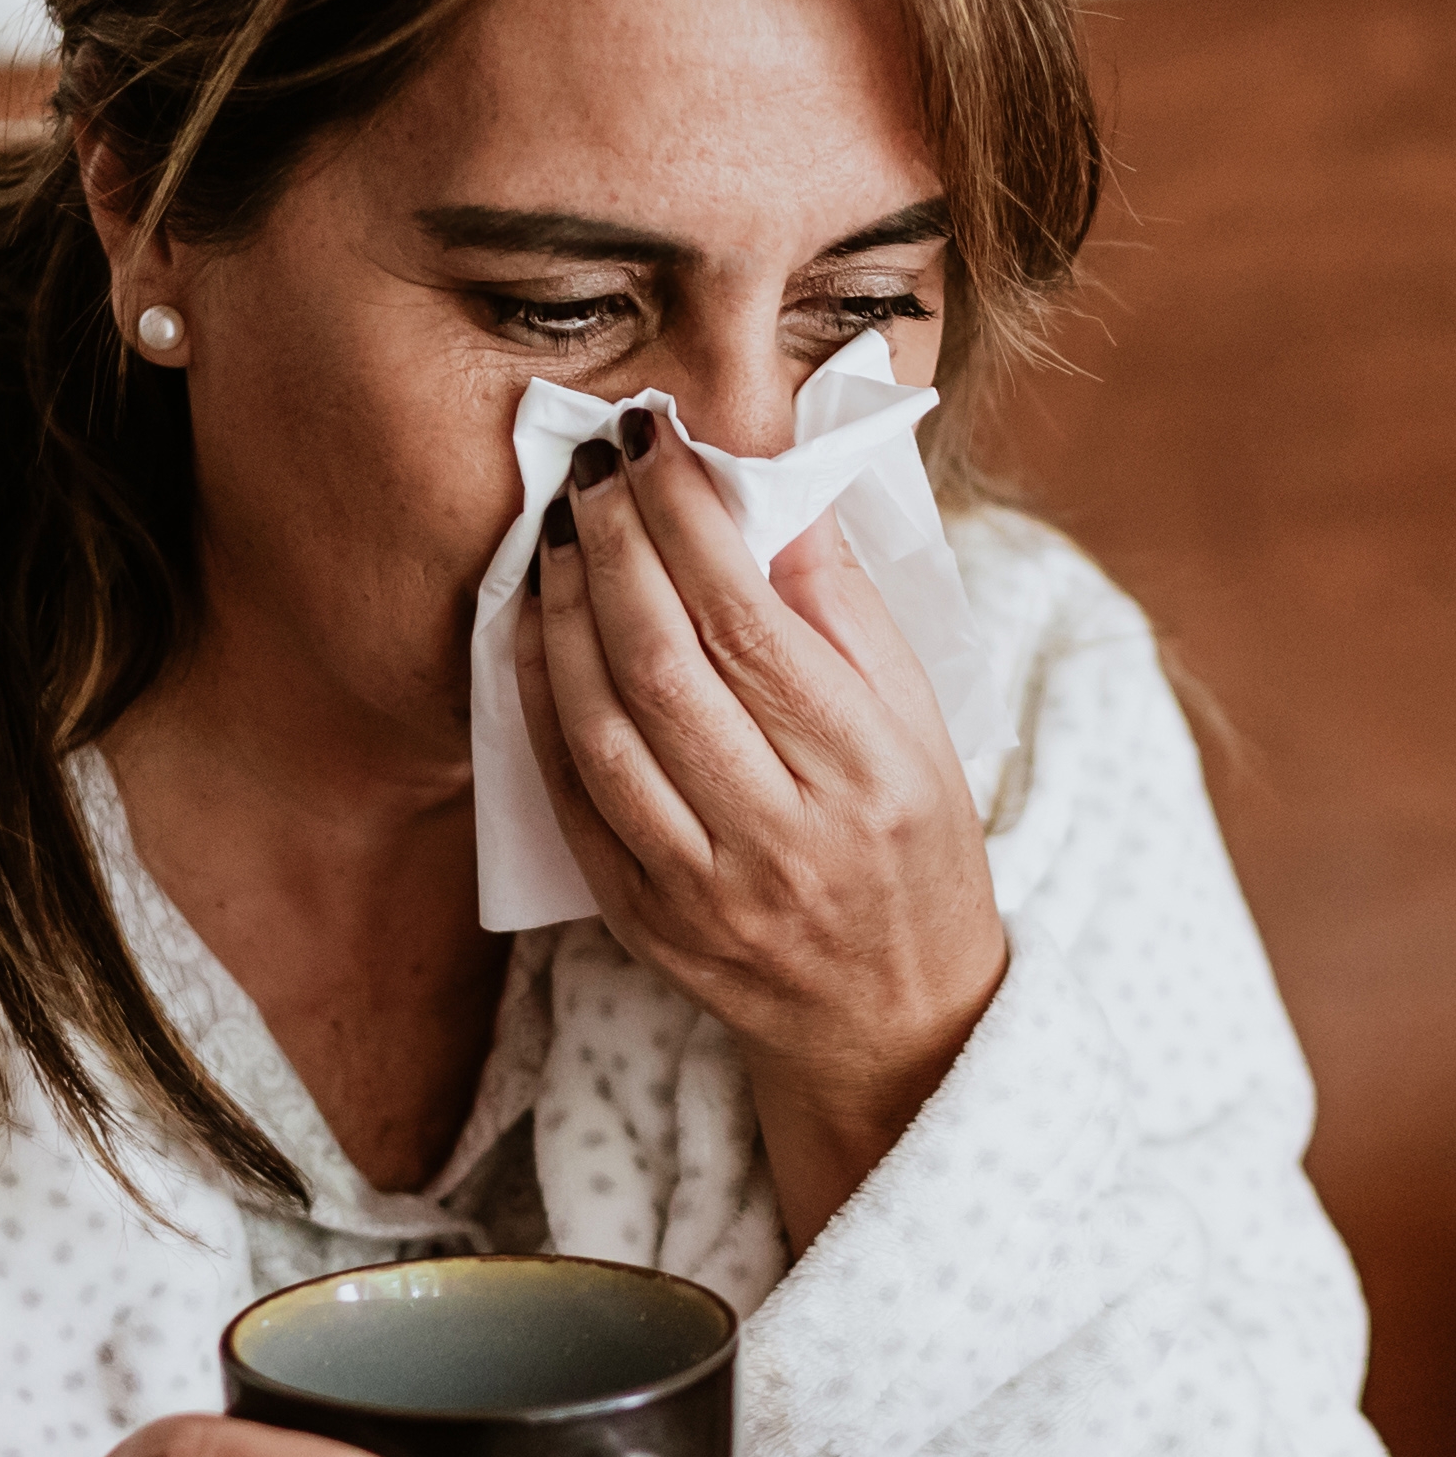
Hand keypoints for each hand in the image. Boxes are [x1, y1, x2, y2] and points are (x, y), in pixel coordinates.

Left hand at [520, 408, 1007, 1237]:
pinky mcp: (648, 925)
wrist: (896, 1015)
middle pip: (663, 664)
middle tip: (591, 472)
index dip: (686, 518)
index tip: (654, 441)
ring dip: (562, 618)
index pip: (751, 619)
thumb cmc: (917, 846)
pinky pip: (572, 800)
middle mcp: (785, 833)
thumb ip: (843, 608)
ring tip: (557, 540)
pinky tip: (536, 638)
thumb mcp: (919, 723)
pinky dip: (542, 708)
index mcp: (866, 768)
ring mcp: (708, 888)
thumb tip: (769, 485)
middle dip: (613, 548)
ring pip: (602, 729)